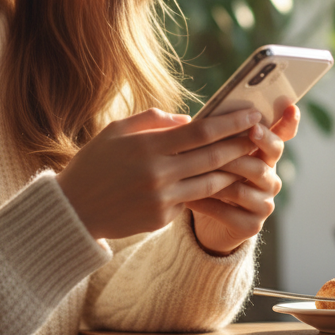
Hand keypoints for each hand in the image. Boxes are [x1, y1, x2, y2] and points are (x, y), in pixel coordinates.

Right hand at [56, 107, 263, 240]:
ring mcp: (162, 199)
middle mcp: (158, 173)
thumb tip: (187, 119)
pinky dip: (203, 191)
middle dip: (240, 145)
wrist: (74, 210)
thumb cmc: (94, 164)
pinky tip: (215, 182)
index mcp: (147, 146)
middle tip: (260, 135)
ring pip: (210, 183)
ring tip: (248, 159)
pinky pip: (191, 201)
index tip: (251, 115)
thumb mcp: (116, 131)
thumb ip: (153, 120)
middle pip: (212, 157)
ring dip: (231, 171)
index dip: (229, 123)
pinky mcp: (162, 219)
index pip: (200, 132)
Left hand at [188, 103, 299, 255]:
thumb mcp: (215, 152)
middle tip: (226, 138)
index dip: (288, 122)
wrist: (208, 222)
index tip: (289, 107)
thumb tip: (202, 114)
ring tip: (192, 171)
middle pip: (265, 159)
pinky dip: (206, 204)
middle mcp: (270, 178)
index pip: (283, 136)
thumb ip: (218, 135)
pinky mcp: (251, 225)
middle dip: (242, 147)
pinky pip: (229, 212)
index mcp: (264, 155)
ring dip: (216, 178)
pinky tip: (187, 199)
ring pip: (241, 187)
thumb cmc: (211, 177)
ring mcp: (264, 203)